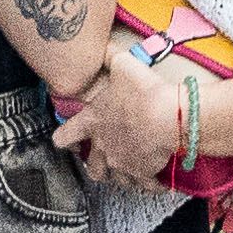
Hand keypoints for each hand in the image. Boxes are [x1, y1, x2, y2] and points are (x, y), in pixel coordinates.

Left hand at [54, 48, 188, 185]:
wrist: (169, 117)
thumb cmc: (143, 90)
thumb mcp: (124, 65)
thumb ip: (111, 58)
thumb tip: (104, 47)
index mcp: (92, 122)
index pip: (64, 136)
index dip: (63, 139)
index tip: (65, 140)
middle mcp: (102, 147)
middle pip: (90, 166)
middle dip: (94, 164)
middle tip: (102, 159)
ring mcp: (121, 163)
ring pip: (113, 179)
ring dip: (119, 176)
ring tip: (127, 170)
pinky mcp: (142, 173)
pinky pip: (142, 185)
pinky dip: (147, 184)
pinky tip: (153, 181)